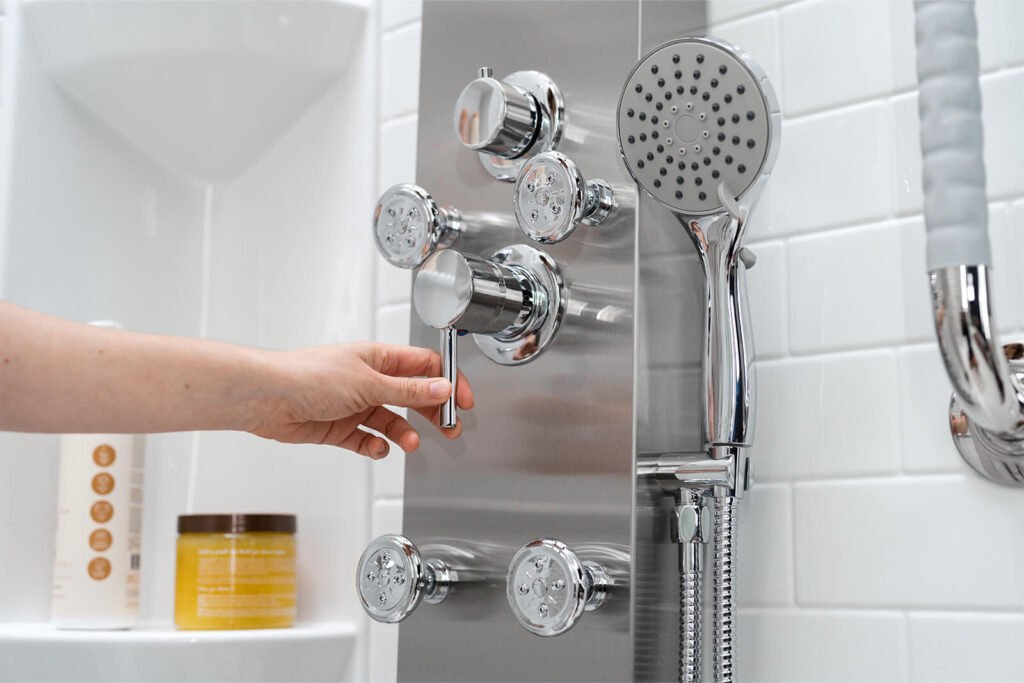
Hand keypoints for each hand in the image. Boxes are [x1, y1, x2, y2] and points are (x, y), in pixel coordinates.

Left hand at [250, 342, 473, 457]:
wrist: (267, 398)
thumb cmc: (308, 376)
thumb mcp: (368, 382)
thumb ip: (408, 390)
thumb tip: (442, 388)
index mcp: (378, 358)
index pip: (424, 366)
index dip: (446, 382)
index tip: (462, 401)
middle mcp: (368, 379)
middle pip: (412, 395)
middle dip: (432, 412)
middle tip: (448, 428)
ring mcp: (354, 403)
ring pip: (391, 419)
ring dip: (404, 432)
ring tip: (409, 443)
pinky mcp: (338, 427)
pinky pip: (366, 439)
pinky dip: (375, 446)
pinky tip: (377, 448)